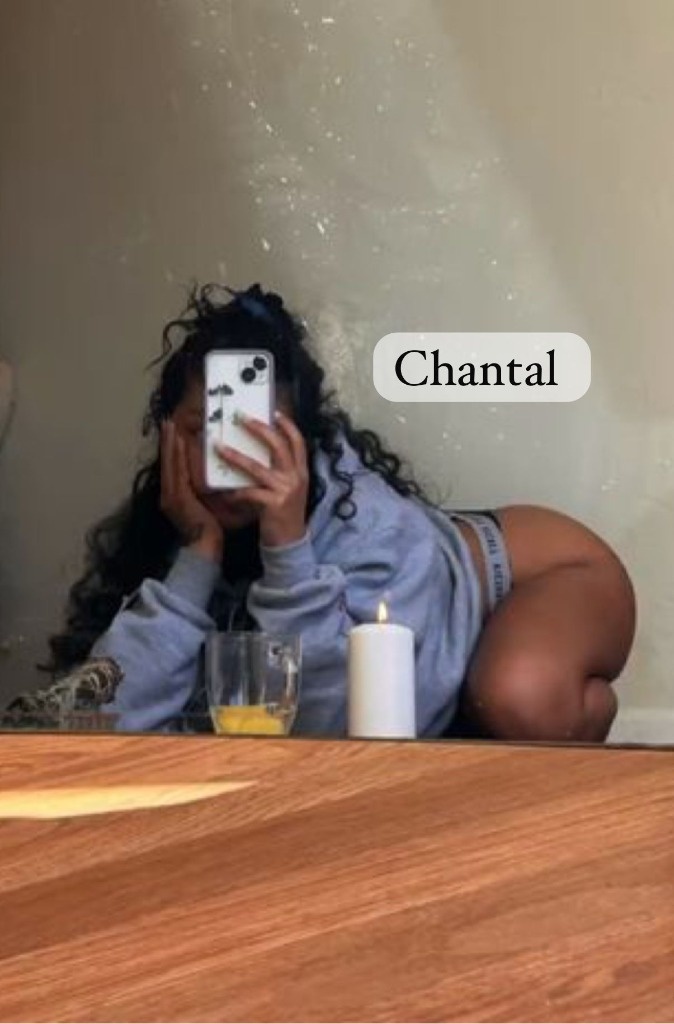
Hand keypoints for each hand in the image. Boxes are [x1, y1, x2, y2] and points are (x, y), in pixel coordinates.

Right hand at [160, 421, 222, 561]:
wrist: (204, 549)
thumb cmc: (208, 531)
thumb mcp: (202, 507)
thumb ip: (201, 493)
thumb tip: (209, 477)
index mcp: (172, 497)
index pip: (171, 468)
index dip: (170, 449)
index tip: (171, 432)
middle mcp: (167, 495)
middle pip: (166, 463)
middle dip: (167, 442)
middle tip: (168, 421)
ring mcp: (170, 496)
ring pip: (170, 464)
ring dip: (170, 444)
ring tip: (171, 426)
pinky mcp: (178, 497)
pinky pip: (178, 471)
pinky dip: (178, 456)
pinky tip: (181, 441)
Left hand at [216, 411, 308, 547]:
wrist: (290, 543)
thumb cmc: (284, 515)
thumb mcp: (289, 489)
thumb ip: (281, 472)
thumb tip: (262, 454)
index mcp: (301, 471)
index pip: (297, 442)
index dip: (287, 426)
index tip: (274, 412)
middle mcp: (296, 477)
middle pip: (278, 446)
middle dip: (260, 429)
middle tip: (242, 418)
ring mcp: (286, 490)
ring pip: (257, 467)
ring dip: (235, 456)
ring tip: (219, 447)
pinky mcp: (274, 504)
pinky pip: (249, 492)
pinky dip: (235, 492)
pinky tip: (224, 493)